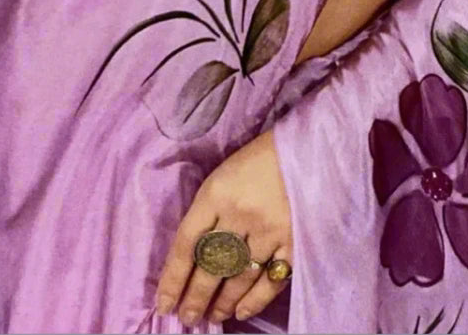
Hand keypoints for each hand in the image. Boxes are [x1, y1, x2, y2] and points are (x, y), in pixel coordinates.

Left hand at [155, 128, 293, 325]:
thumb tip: (191, 256)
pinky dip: (255, 300)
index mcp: (216, 194)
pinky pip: (272, 279)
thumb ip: (207, 212)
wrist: (303, 148)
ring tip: (212, 316)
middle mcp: (239, 214)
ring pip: (239, 276)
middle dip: (196, 297)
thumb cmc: (255, 161)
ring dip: (223, 301)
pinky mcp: (294, 239)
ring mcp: (268, 228)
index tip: (164, 303)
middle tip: (187, 318)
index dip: (173, 278)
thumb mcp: (221, 176)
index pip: (187, 244)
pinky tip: (241, 311)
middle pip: (211, 265)